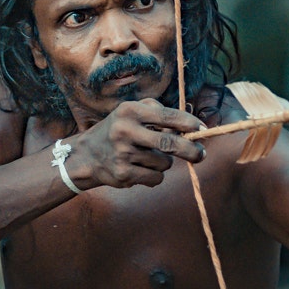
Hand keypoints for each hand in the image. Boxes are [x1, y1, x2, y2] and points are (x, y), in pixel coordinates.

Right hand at [74, 99, 206, 187]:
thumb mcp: (132, 112)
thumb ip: (158, 113)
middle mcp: (125, 130)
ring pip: (164, 163)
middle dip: (191, 150)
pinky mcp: (122, 174)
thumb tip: (191, 127)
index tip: (202, 128)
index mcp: (130, 110)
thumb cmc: (119, 130)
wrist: (86, 155)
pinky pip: (156, 178)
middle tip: (201, 154)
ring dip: (164, 162)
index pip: (167, 116)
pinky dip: (155, 175)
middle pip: (169, 143)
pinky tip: (141, 169)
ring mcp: (123, 154)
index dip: (189, 123)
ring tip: (147, 157)